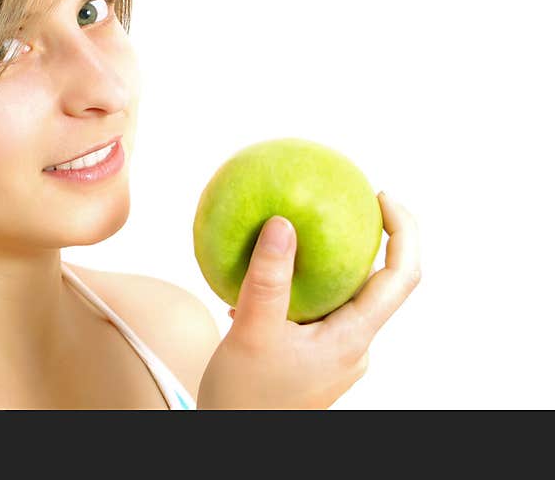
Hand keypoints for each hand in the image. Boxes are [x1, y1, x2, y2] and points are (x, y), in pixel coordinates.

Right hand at [197, 192, 420, 408]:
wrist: (234, 443)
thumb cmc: (244, 396)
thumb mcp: (252, 332)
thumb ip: (269, 278)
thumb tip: (283, 223)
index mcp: (352, 339)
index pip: (402, 277)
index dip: (404, 231)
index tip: (382, 195)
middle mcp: (354, 346)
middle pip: (381, 282)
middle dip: (368, 238)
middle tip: (343, 201)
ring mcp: (336, 354)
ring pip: (346, 296)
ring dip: (330, 263)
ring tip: (297, 235)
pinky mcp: (316, 358)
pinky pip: (320, 309)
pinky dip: (304, 285)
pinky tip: (266, 276)